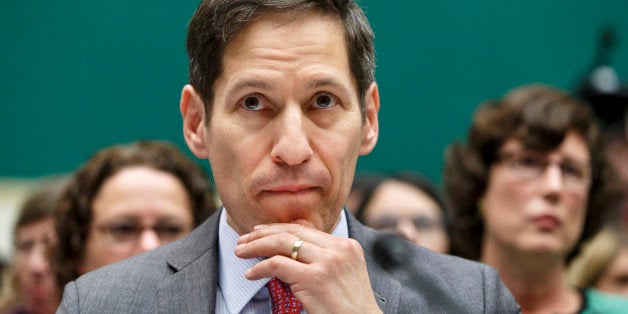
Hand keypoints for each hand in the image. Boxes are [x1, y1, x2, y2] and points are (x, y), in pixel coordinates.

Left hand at [234, 222, 381, 313]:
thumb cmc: (349, 307)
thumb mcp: (344, 273)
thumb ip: (324, 256)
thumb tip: (293, 242)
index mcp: (346, 245)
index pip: (305, 228)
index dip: (278, 228)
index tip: (259, 232)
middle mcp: (337, 249)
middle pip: (292, 232)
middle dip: (262, 234)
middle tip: (243, 240)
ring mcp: (326, 263)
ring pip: (282, 243)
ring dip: (256, 246)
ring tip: (240, 252)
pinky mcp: (313, 279)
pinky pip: (277, 265)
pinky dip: (260, 267)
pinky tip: (250, 274)